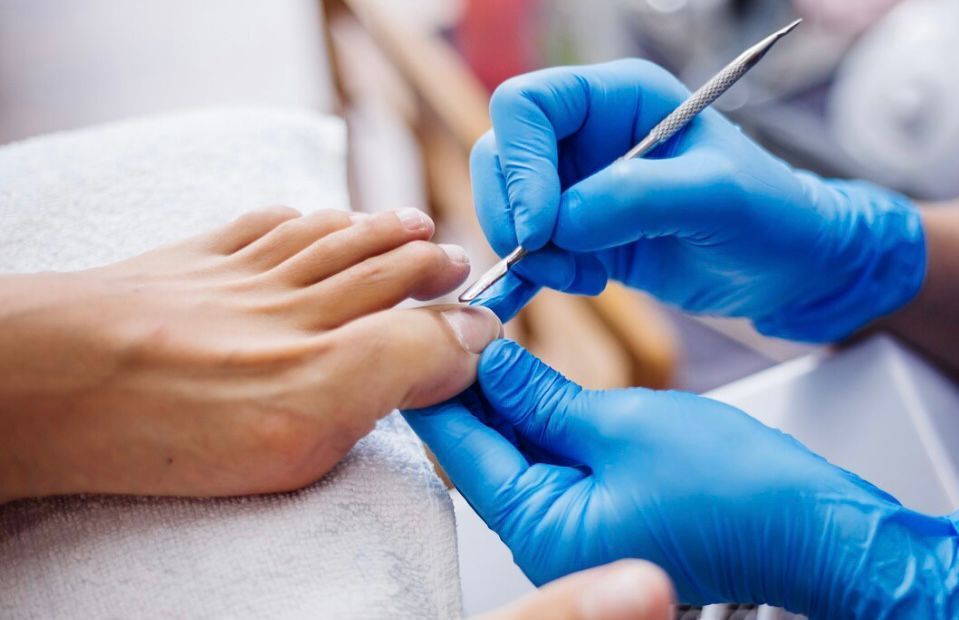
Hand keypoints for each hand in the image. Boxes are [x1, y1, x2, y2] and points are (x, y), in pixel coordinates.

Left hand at [0, 207, 501, 500]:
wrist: (49, 382)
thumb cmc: (171, 425)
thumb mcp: (306, 430)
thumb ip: (393, 376)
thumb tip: (462, 341)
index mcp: (326, 353)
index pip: (417, 321)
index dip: (460, 316)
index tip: (485, 319)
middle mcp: (291, 304)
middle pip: (376, 266)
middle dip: (426, 260)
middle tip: (455, 260)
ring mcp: (239, 278)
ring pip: (327, 238)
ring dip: (376, 228)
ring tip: (410, 223)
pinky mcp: (190, 265)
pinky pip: (257, 227)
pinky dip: (297, 219)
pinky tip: (309, 218)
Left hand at [405, 340, 958, 617]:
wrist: (810, 525)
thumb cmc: (735, 489)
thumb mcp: (621, 423)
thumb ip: (542, 396)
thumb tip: (490, 362)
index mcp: (544, 529)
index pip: (460, 449)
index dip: (436, 386)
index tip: (419, 336)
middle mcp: (548, 540)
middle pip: (481, 452)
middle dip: (467, 387)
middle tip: (456, 325)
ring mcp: (573, 529)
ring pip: (513, 452)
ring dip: (501, 399)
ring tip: (486, 337)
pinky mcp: (599, 512)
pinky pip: (548, 461)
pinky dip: (536, 418)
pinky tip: (526, 375)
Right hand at [471, 59, 924, 341]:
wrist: (786, 268)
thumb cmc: (769, 215)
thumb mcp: (718, 197)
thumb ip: (638, 198)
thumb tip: (559, 224)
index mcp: (617, 97)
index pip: (527, 106)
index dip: (520, 162)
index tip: (540, 225)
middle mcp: (586, 135)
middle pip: (500, 155)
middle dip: (513, 213)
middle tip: (553, 259)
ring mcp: (577, 187)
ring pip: (506, 207)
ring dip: (528, 252)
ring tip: (584, 278)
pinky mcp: (577, 235)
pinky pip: (525, 250)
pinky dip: (525, 277)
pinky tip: (565, 288)